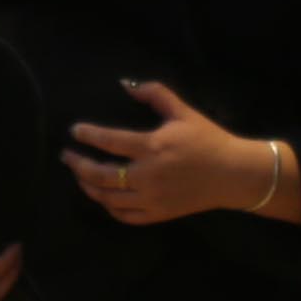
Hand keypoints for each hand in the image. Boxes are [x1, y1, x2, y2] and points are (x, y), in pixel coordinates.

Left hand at [65, 79, 287, 224]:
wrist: (232, 174)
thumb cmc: (208, 140)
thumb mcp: (184, 112)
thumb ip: (155, 94)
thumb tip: (126, 84)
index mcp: (152, 147)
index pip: (110, 141)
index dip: (88, 135)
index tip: (74, 131)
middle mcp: (147, 175)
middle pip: (101, 175)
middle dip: (78, 165)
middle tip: (67, 157)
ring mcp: (152, 198)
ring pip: (109, 198)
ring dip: (89, 187)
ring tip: (80, 176)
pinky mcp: (158, 214)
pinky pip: (125, 215)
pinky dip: (109, 207)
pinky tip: (104, 197)